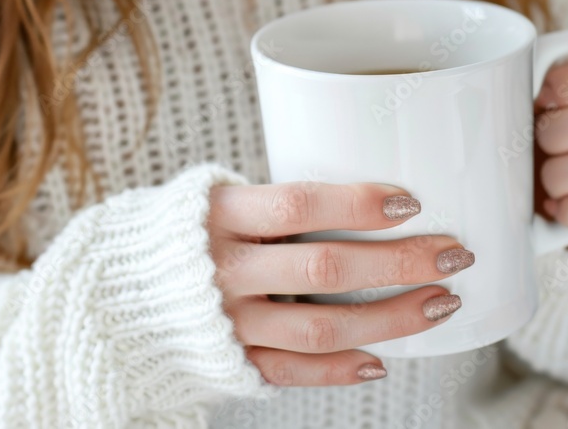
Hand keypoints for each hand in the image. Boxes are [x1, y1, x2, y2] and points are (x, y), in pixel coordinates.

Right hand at [207, 182, 472, 385]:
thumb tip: (363, 195)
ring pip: (320, 328)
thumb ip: (272, 204)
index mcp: (221, 215)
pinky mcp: (231, 360)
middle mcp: (223, 269)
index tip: (410, 202)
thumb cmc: (182, 236)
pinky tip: (382, 359)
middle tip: (454, 255)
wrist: (113, 295)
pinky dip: (340, 369)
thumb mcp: (213, 200)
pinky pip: (293, 372)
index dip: (358, 204)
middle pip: (324, 268)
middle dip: (399, 263)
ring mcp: (228, 322)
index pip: (298, 205)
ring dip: (390, 318)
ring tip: (440, 304)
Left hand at [534, 45, 567, 249]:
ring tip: (542, 173)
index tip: (541, 95)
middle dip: (552, 132)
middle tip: (534, 138)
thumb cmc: (522, 122)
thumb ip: (524, 73)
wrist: (519, 179)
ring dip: (556, 174)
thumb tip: (505, 80)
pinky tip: (553, 204)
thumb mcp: (522, 88)